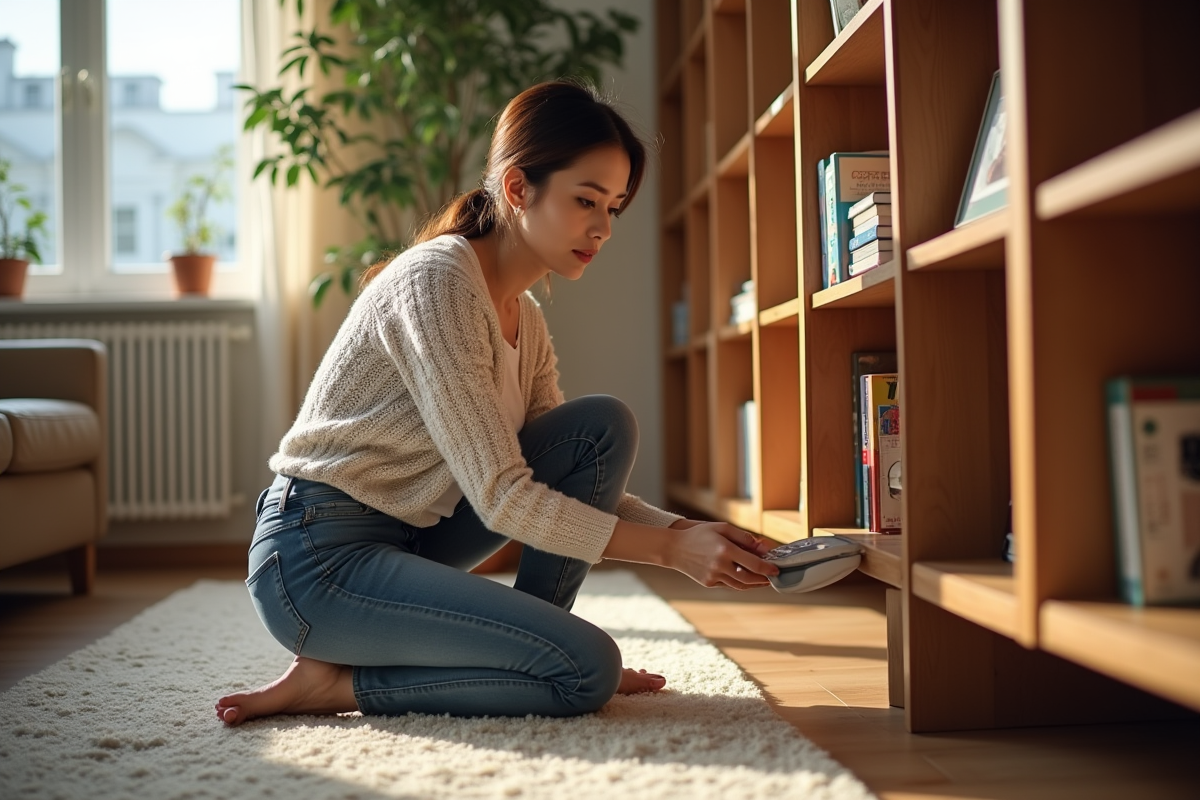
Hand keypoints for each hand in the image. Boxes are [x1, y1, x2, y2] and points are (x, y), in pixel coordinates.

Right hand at [664, 520, 778, 589]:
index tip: (776, 569)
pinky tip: (745, 579)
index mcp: (725, 550)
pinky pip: (729, 585)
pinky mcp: (709, 583)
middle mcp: (720, 565)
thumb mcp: (722, 528)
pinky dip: (740, 583)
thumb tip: (763, 547)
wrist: (674, 549)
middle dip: (763, 579)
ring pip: (740, 585)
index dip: (768, 568)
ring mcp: (714, 576)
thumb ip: (743, 537)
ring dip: (753, 584)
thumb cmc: (699, 535)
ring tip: (762, 580)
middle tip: (772, 577)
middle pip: (749, 578)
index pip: (754, 564)